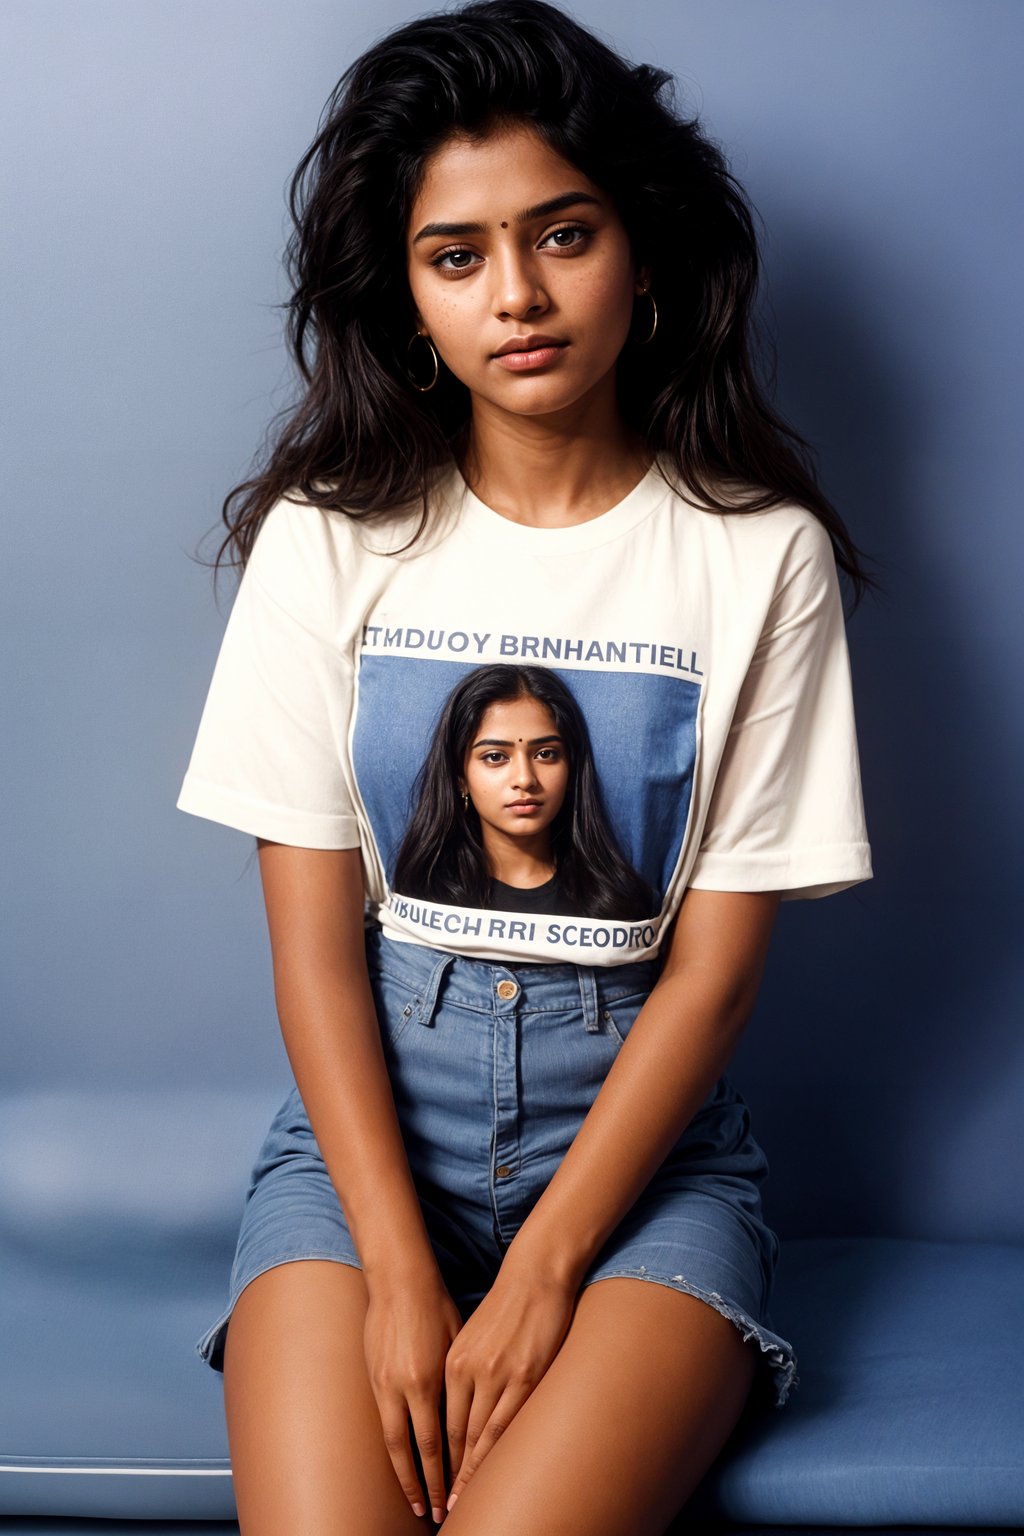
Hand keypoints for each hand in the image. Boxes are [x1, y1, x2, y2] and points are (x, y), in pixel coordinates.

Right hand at [363, 1274, 464, 1522]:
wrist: (399, 1279)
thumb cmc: (437, 1306)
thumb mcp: (458, 1343)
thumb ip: (460, 1382)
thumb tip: (472, 1417)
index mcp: (428, 1380)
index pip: (437, 1442)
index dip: (445, 1474)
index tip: (452, 1498)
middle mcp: (402, 1388)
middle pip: (412, 1451)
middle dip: (423, 1486)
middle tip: (432, 1514)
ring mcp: (382, 1384)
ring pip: (391, 1442)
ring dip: (403, 1474)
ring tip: (413, 1500)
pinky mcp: (372, 1377)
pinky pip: (382, 1421)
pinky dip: (393, 1446)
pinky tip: (401, 1461)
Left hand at [443, 1265, 576, 1508]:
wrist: (535, 1276)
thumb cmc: (505, 1307)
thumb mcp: (471, 1338)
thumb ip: (461, 1370)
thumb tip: (453, 1403)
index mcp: (452, 1361)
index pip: (438, 1420)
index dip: (432, 1456)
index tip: (427, 1482)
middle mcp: (469, 1371)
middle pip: (453, 1434)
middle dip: (445, 1473)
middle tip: (439, 1506)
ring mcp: (497, 1375)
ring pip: (478, 1436)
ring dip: (469, 1472)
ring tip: (461, 1500)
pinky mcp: (525, 1376)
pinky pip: (507, 1423)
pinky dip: (496, 1452)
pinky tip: (492, 1472)